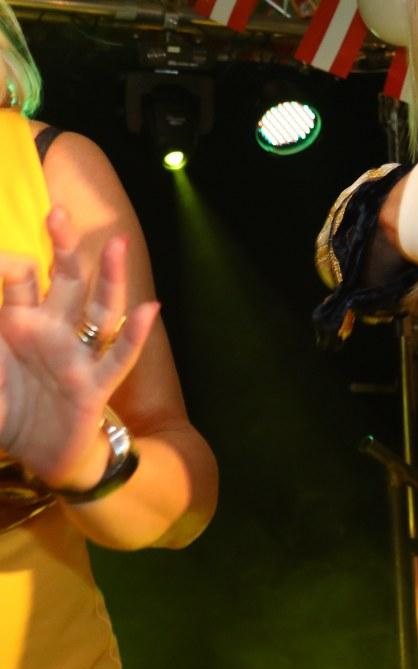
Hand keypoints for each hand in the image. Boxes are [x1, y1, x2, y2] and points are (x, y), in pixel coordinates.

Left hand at [0, 207, 159, 489]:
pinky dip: (135, 335)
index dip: (8, 266)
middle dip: (63, 247)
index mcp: (19, 322)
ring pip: (99, 309)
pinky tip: (151, 310)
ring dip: (109, 278)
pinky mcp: (94, 387)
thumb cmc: (7, 407)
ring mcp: (76, 356)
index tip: (1, 265)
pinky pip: (118, 358)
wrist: (35, 456)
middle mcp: (53, 331)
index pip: (20, 279)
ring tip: (117, 245)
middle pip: (65, 281)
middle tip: (57, 212)